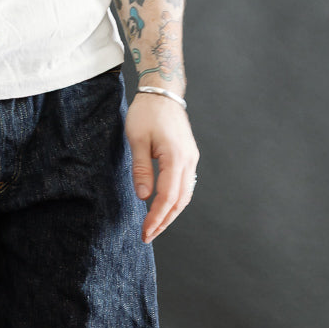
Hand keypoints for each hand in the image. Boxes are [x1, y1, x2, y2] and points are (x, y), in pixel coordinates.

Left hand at [125, 92, 198, 243]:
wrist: (162, 92)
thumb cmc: (146, 112)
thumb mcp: (137, 139)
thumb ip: (141, 169)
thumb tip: (144, 197)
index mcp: (175, 157)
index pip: (168, 197)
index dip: (156, 217)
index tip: (145, 231)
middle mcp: (188, 160)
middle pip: (180, 201)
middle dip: (164, 221)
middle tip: (148, 235)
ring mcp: (191, 158)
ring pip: (185, 194)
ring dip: (171, 212)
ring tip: (155, 226)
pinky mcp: (189, 155)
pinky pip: (185, 184)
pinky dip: (176, 199)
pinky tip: (164, 206)